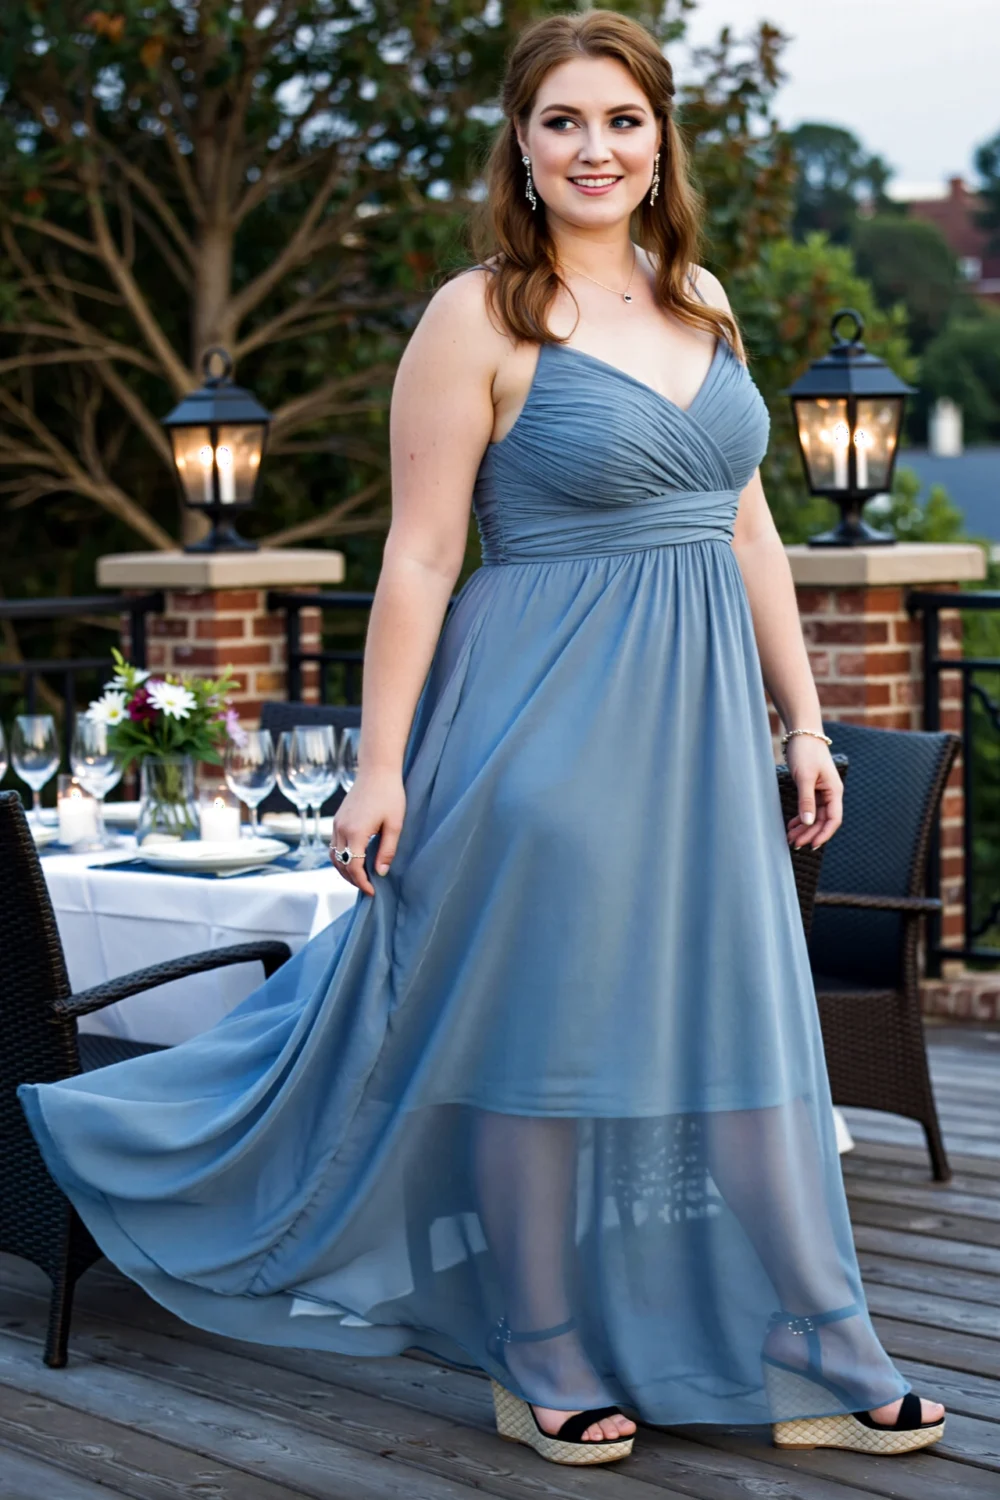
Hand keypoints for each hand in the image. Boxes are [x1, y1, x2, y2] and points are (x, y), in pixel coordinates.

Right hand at [330, 769, 405, 896]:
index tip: (373, 892)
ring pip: (334, 856)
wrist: (377, 770)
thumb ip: (387, 850)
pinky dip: (342, 857)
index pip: (354, 867)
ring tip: (361, 877)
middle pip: (341, 865)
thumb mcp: (395, 824)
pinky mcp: (337, 819)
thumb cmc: (390, 795)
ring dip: (345, 870)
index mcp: (355, 833)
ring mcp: (336, 824)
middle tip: (368, 887)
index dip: (362, 883)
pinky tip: (354, 860)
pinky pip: (334, 845)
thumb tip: (380, 873)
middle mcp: (341, 829)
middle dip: (353, 880)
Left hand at [785, 736, 842, 850]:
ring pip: (814, 816)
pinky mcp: (812, 788)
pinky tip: (791, 826)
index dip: (824, 834)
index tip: (812, 845)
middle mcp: (830, 793)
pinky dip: (801, 818)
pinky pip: (809, 808)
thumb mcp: (804, 777)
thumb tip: (808, 823)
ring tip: (790, 838)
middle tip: (794, 844)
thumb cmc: (805, 752)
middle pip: (822, 820)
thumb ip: (806, 800)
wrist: (802, 733)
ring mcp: (821, 791)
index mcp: (834, 791)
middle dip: (809, 833)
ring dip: (804, 828)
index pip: (833, 819)